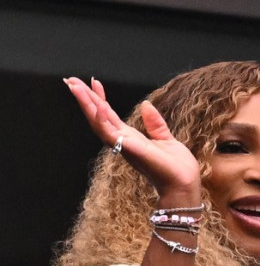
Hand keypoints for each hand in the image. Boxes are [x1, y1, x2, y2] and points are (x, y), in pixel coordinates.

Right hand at [64, 76, 201, 203]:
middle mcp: (123, 142)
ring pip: (98, 123)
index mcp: (130, 138)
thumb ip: (155, 124)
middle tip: (71, 80)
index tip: (94, 82)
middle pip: (98, 117)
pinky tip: (98, 105)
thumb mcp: (166, 139)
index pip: (110, 115)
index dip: (101, 98)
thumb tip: (146, 105)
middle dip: (84, 99)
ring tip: (75, 87)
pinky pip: (110, 133)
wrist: (183, 184)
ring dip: (86, 104)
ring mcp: (123, 146)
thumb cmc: (177, 169)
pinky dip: (102, 119)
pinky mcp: (128, 149)